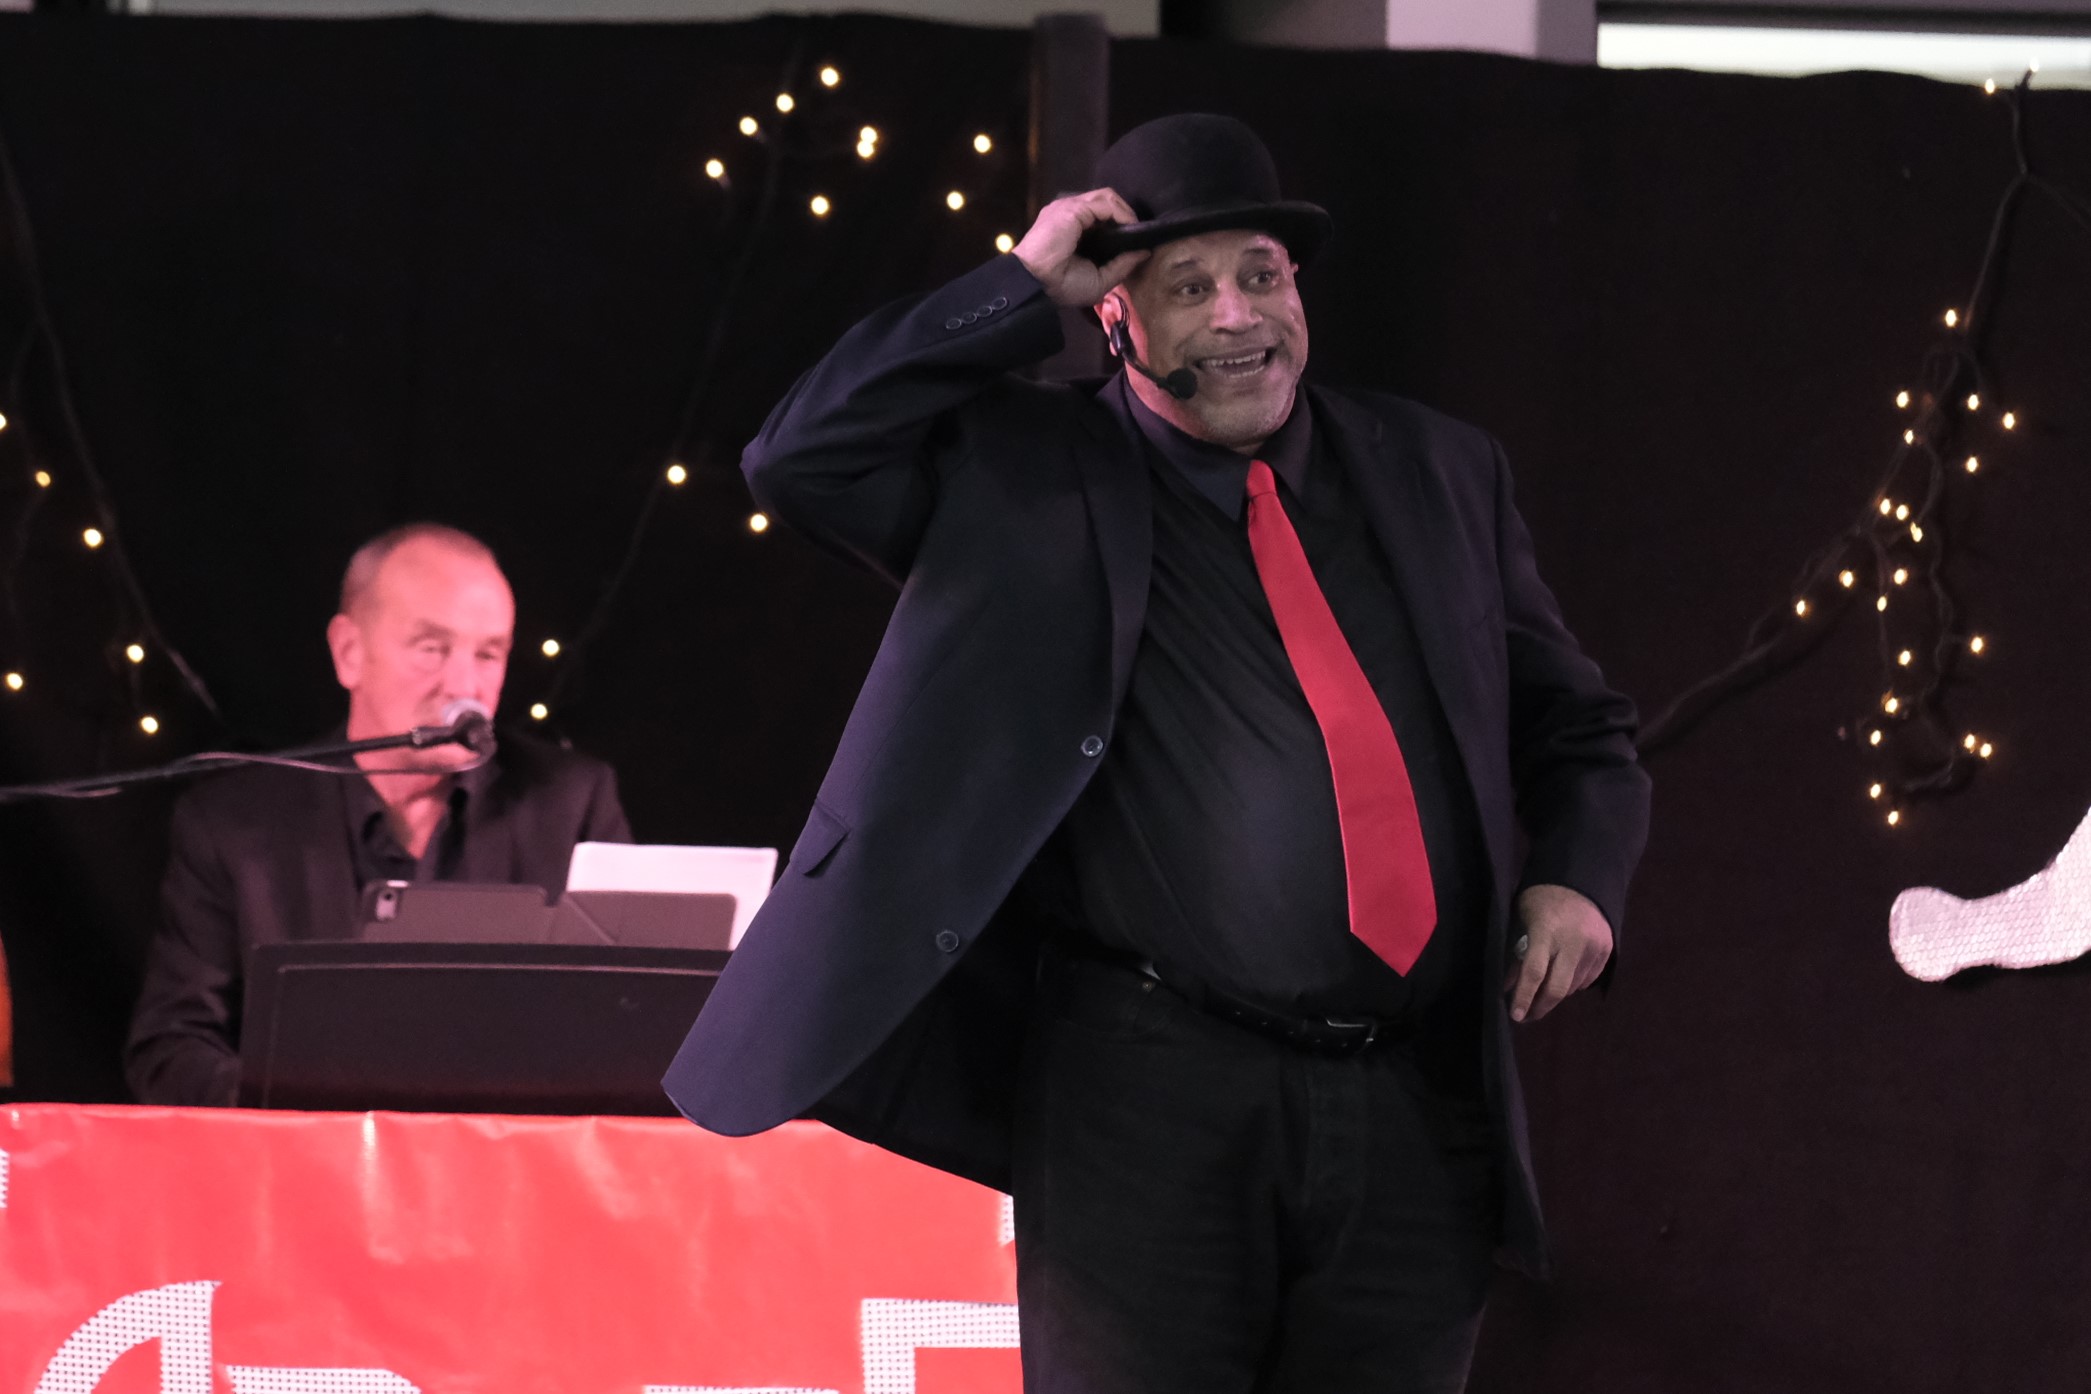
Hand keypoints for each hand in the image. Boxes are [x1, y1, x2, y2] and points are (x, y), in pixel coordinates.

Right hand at [1011, 188, 1150, 307]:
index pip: (1102, 216)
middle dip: (1125, 215)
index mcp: (1075, 230)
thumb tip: (1145, 251)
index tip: (1136, 239)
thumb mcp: (1099, 281)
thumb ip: (1121, 265)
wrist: (1037, 283)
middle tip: (1138, 233)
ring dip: (1125, 212)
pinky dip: (1121, 213)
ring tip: (1135, 229)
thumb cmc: (1062, 286)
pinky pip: (1105, 203)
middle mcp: (1072, 215)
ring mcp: (1071, 208)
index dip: (1121, 224)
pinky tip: (1130, 226)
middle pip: (1106, 203)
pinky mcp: (1073, 207)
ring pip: (1107, 197)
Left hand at [1504, 884, 1612, 1022]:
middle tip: (1527, 1016)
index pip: (1534, 972)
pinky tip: (1562, 977)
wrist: (1581, 880)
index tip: (1515, 1015)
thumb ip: (1517, 953)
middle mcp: (1573, 942)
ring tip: (1542, 993)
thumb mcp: (1523, 921)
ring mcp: (1593, 947)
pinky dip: (1572, 984)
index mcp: (1547, 931)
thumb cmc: (1542, 899)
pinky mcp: (1607, 951)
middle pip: (1557, 988)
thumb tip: (1508, 986)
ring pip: (1572, 987)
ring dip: (1555, 994)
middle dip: (1540, 1007)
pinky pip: (1587, 979)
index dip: (1524, 997)